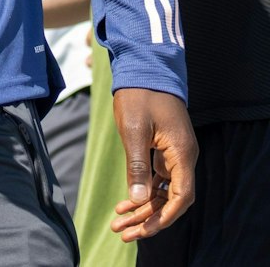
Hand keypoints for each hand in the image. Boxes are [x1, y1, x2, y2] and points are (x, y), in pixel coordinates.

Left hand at [111, 89, 196, 240]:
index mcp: (182, 154)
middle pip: (171, 199)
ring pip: (164, 191)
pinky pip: (158, 178)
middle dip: (148, 217)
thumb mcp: (133, 130)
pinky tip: (125, 202)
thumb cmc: (139, 96)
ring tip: (119, 222)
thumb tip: (139, 198)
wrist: (144, 70)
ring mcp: (174, 154)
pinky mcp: (164, 150)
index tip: (144, 230)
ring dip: (144, 207)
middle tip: (122, 231)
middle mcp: (183, 157)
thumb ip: (137, 165)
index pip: (181, 197)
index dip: (164, 217)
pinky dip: (143, 191)